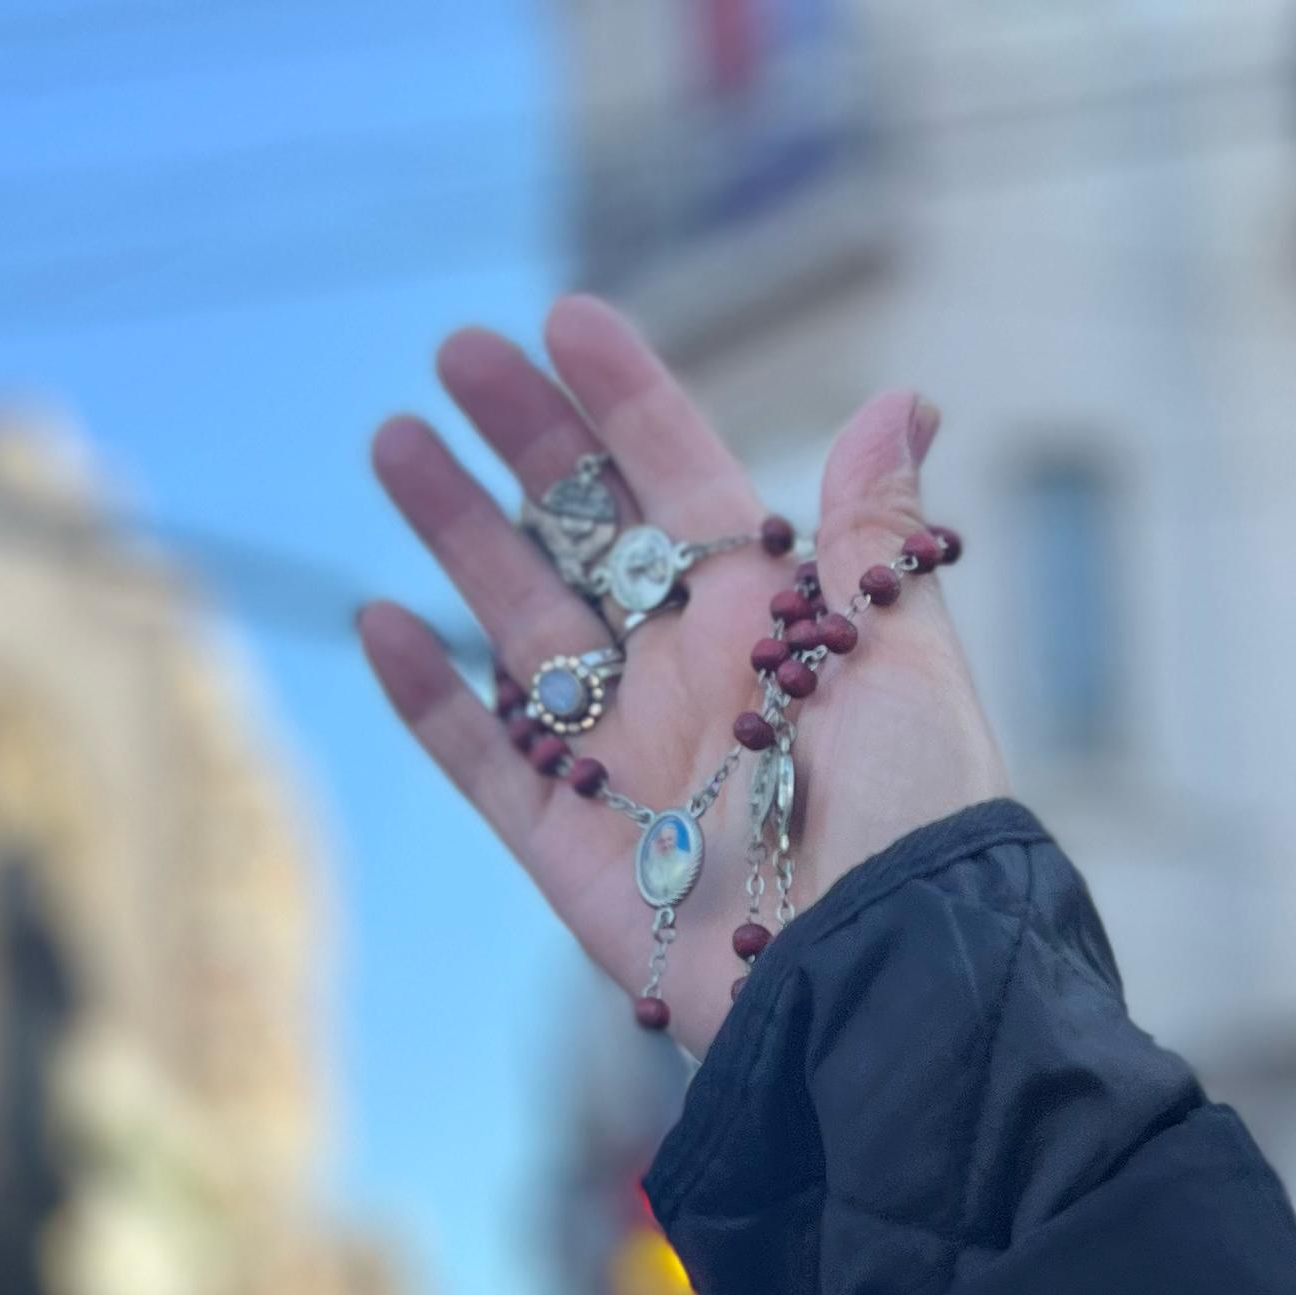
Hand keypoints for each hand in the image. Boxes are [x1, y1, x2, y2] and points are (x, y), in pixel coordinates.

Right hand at [361, 298, 1006, 1054]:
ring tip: (394, 443)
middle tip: (457, 353)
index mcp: (771, 621)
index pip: (684, 485)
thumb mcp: (906, 659)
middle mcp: (689, 676)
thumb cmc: (917, 817)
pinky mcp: (569, 849)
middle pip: (585, 538)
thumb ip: (874, 536)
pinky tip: (378, 619)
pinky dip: (428, 697)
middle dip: (524, 443)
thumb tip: (904, 402)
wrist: (877, 975)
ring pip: (519, 626)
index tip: (566, 319)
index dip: (627, 401)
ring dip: (457, 535)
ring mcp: (623, 760)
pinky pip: (483, 761)